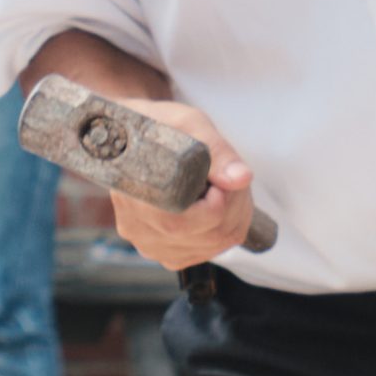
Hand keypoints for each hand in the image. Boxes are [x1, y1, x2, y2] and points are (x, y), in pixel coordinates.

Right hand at [107, 99, 258, 270]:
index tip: (219, 176)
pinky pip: (208, 251)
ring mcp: (149, 243)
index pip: (185, 223)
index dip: (219, 201)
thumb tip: (242, 179)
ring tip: (223, 185)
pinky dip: (225, 228)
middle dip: (234, 205)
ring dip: (233, 216)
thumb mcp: (189, 124)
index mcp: (134, 197)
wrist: (134, 136)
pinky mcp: (164, 251)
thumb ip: (217, 151)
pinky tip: (217, 203)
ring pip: (212, 246)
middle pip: (207, 236)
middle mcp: (137, 228)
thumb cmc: (159, 126)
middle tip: (228, 175)